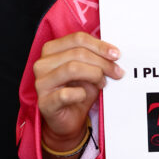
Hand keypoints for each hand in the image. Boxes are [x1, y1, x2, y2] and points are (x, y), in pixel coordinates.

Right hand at [33, 32, 122, 150]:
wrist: (69, 119)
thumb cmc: (78, 91)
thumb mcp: (89, 70)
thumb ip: (97, 58)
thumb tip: (114, 53)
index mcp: (52, 50)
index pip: (77, 39)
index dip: (100, 45)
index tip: (116, 54)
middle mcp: (42, 64)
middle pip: (77, 53)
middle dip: (102, 62)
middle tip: (117, 72)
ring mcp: (41, 83)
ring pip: (72, 68)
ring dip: (94, 75)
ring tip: (102, 83)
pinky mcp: (44, 102)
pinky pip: (66, 94)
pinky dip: (81, 94)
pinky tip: (85, 96)